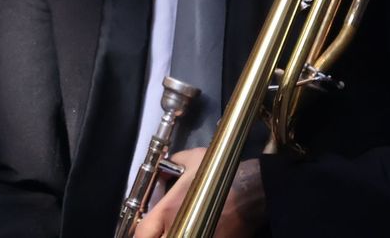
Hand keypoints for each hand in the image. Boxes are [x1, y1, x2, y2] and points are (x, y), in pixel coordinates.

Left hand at [134, 148, 264, 237]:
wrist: (249, 191)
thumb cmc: (219, 172)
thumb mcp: (190, 159)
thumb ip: (171, 165)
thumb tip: (163, 171)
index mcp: (169, 210)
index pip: (142, 233)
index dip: (139, 233)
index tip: (143, 230)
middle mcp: (179, 230)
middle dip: (155, 237)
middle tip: (157, 232)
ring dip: (172, 235)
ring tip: (176, 230)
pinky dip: (189, 235)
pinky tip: (190, 231)